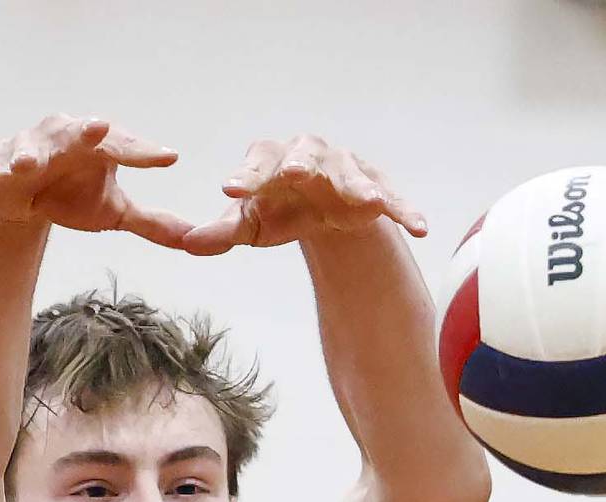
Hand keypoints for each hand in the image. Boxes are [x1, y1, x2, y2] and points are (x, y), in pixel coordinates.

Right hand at [0, 114, 192, 248]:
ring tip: (29, 166)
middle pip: (76, 132)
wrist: (21, 200)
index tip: (169, 159)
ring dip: (28, 155)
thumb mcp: (114, 212)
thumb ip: (153, 223)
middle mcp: (61, 138)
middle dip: (84, 131)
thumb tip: (197, 239)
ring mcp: (25, 150)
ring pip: (28, 148)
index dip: (144, 153)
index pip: (124, 147)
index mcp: (95, 145)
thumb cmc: (72, 195)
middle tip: (100, 129)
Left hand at [179, 135, 426, 256]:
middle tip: (293, 172)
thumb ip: (220, 234)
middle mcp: (309, 157)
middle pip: (304, 154)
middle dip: (300, 161)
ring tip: (364, 199)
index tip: (230, 190)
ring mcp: (346, 170)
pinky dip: (405, 210)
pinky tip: (420, 228)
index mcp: (272, 162)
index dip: (245, 174)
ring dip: (357, 182)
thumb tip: (184, 243)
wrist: (323, 213)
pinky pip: (393, 198)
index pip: (256, 162)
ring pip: (350, 171)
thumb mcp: (249, 227)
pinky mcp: (377, 190)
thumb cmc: (280, 211)